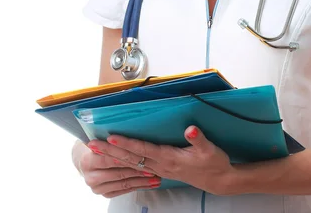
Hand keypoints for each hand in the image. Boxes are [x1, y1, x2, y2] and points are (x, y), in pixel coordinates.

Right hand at [74, 141, 161, 197]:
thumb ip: (109, 139)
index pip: (110, 158)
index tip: (141, 154)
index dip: (126, 156)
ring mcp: (97, 188)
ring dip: (142, 180)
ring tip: (157, 177)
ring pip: (124, 183)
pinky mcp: (104, 193)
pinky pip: (124, 190)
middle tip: (155, 168)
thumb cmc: (94, 146)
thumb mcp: (97, 138)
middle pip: (119, 172)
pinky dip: (138, 186)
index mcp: (87, 161)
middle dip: (138, 170)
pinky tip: (150, 184)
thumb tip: (125, 127)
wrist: (84, 160)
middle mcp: (90, 177)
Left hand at [87, 126, 233, 194]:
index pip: (143, 150)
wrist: (219, 180)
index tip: (111, 137)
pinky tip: (115, 158)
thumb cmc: (214, 163)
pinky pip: (137, 165)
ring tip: (96, 150)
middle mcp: (160, 165)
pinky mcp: (160, 169)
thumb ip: (198, 140)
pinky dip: (124, 161)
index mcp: (169, 158)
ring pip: (131, 163)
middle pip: (130, 158)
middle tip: (91, 145)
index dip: (127, 144)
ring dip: (112, 156)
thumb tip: (190, 130)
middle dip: (110, 151)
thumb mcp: (210, 150)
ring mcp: (159, 169)